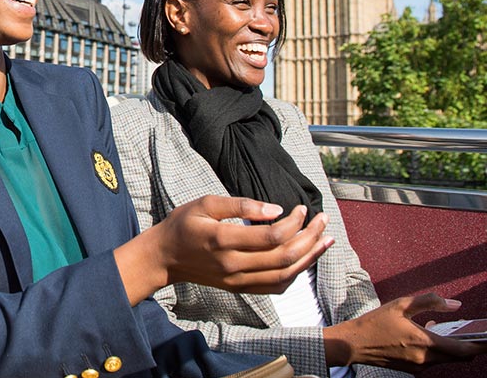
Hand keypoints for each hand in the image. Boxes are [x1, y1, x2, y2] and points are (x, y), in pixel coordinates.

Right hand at [116, 195, 332, 304]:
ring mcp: (237, 280)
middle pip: (284, 257)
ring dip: (309, 257)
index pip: (271, 236)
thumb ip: (240, 205)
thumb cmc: (183, 225)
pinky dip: (295, 274)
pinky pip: (275, 286)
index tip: (301, 208)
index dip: (293, 223)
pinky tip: (305, 259)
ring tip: (325, 240)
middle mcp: (233, 265)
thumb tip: (275, 209)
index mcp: (223, 240)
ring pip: (285, 275)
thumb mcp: (205, 203)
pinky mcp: (240, 288)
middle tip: (323, 220)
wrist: (165, 257)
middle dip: (309, 238)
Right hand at [325, 293, 486, 369]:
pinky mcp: (413, 370)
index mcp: (425, 342)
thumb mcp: (400, 305)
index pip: (464, 350)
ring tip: (443, 331)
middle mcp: (426, 359)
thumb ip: (429, 302)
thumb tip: (455, 304)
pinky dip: (436, 351)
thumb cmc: (375, 323)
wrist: (354, 344)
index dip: (480, 346)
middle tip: (473, 334)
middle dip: (469, 347)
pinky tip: (424, 336)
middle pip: (460, 357)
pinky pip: (433, 361)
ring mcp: (420, 367)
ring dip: (451, 348)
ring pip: (447, 359)